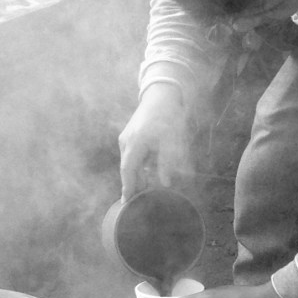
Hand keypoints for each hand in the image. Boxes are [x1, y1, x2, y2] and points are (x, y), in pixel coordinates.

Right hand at [118, 84, 190, 200]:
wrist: (160, 95)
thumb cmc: (167, 116)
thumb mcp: (171, 140)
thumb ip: (167, 162)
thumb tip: (165, 183)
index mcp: (135, 144)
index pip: (128, 171)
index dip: (127, 188)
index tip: (126, 203)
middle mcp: (126, 142)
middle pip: (127, 169)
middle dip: (133, 184)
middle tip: (139, 201)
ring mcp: (126, 137)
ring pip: (129, 162)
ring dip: (137, 175)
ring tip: (145, 189)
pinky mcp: (130, 135)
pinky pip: (132, 155)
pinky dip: (138, 165)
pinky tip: (147, 172)